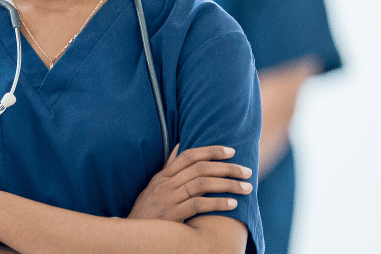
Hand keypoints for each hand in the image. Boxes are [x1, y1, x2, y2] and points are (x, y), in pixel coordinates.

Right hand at [128, 144, 252, 222]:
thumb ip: (169, 168)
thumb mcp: (154, 187)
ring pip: (201, 184)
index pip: (188, 156)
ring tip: (246, 187)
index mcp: (163, 176)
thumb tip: (179, 146)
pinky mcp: (171, 215)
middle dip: (226, 168)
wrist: (133, 234)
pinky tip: (232, 204)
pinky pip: (197, 205)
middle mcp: (165, 184)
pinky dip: (217, 203)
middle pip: (200, 168)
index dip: (211, 151)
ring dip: (227, 184)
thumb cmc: (147, 210)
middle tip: (247, 171)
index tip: (231, 151)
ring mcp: (167, 199)